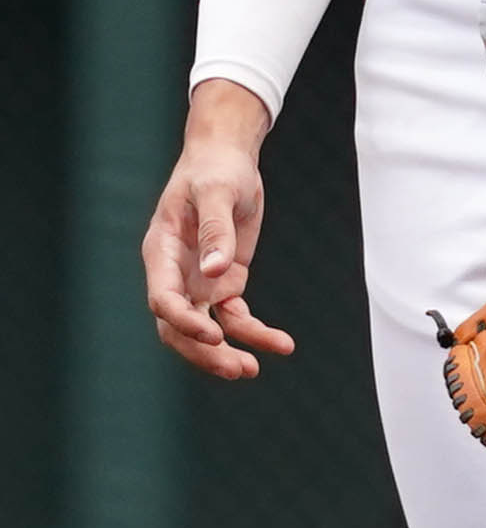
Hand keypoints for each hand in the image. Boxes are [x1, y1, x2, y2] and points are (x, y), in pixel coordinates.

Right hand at [141, 79, 295, 380]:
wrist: (228, 159)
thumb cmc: (215, 169)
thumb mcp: (216, 192)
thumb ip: (216, 231)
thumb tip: (215, 272)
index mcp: (162, 253)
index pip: (163, 299)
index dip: (183, 323)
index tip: (214, 334)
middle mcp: (176, 274)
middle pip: (179, 327)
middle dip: (204, 352)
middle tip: (238, 368)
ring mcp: (200, 282)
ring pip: (206, 330)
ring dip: (226, 352)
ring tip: (253, 368)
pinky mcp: (225, 284)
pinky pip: (237, 318)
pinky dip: (255, 333)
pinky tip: (281, 345)